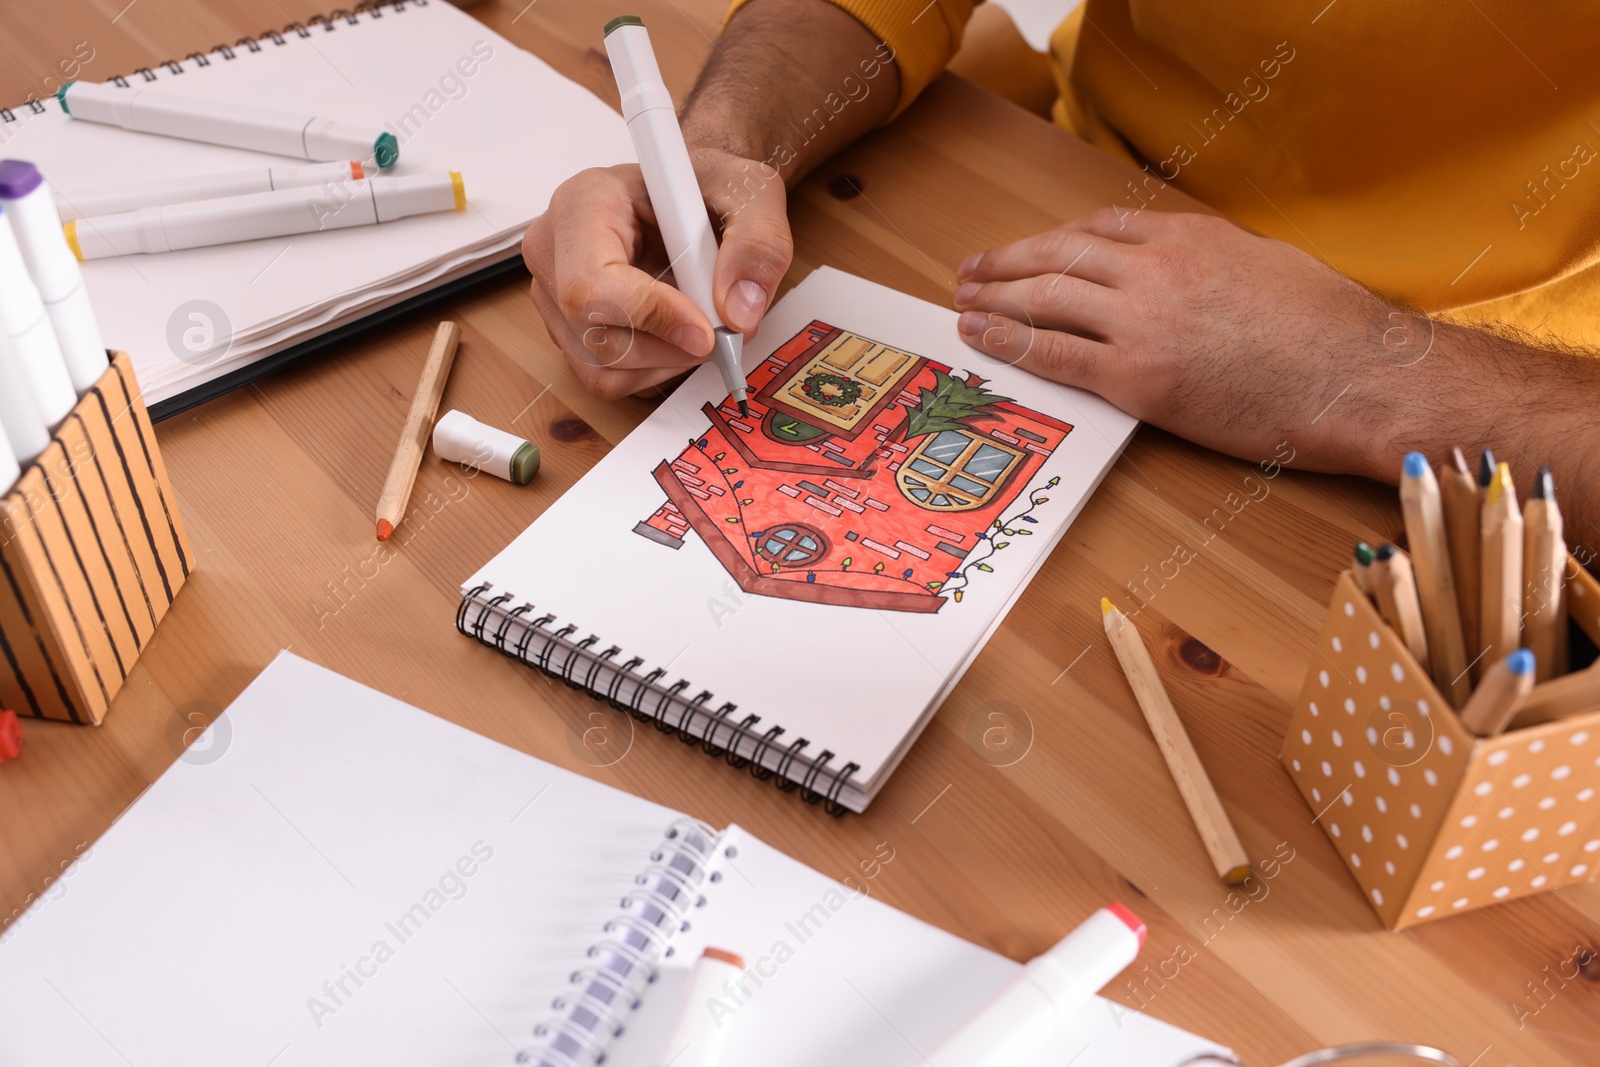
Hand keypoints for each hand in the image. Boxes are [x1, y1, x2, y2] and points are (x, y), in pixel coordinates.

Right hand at [521, 149, 792, 398]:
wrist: (689, 197)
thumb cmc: (707, 187)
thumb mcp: (750, 193)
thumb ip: (757, 243)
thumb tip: (738, 313)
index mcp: (583, 203)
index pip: (591, 284)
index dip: (650, 317)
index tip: (706, 331)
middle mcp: (554, 251)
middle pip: (597, 336)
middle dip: (671, 347)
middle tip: (720, 330)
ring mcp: (554, 296)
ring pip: (602, 368)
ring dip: (666, 361)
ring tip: (697, 321)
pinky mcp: (570, 332)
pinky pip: (609, 379)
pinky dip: (655, 369)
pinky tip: (677, 332)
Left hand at [951, 209, 1444, 478]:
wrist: (1362, 378)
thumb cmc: (1333, 332)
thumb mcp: (1267, 266)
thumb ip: (1211, 261)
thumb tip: (1177, 270)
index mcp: (1191, 237)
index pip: (1100, 229)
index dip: (1054, 241)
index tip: (1028, 250)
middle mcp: (1158, 270)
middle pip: (1060, 257)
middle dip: (1007, 262)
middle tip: (972, 270)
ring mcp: (1143, 324)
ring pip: (1046, 300)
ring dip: (996, 298)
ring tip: (963, 301)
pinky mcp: (1138, 379)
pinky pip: (1055, 356)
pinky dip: (1010, 342)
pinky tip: (981, 336)